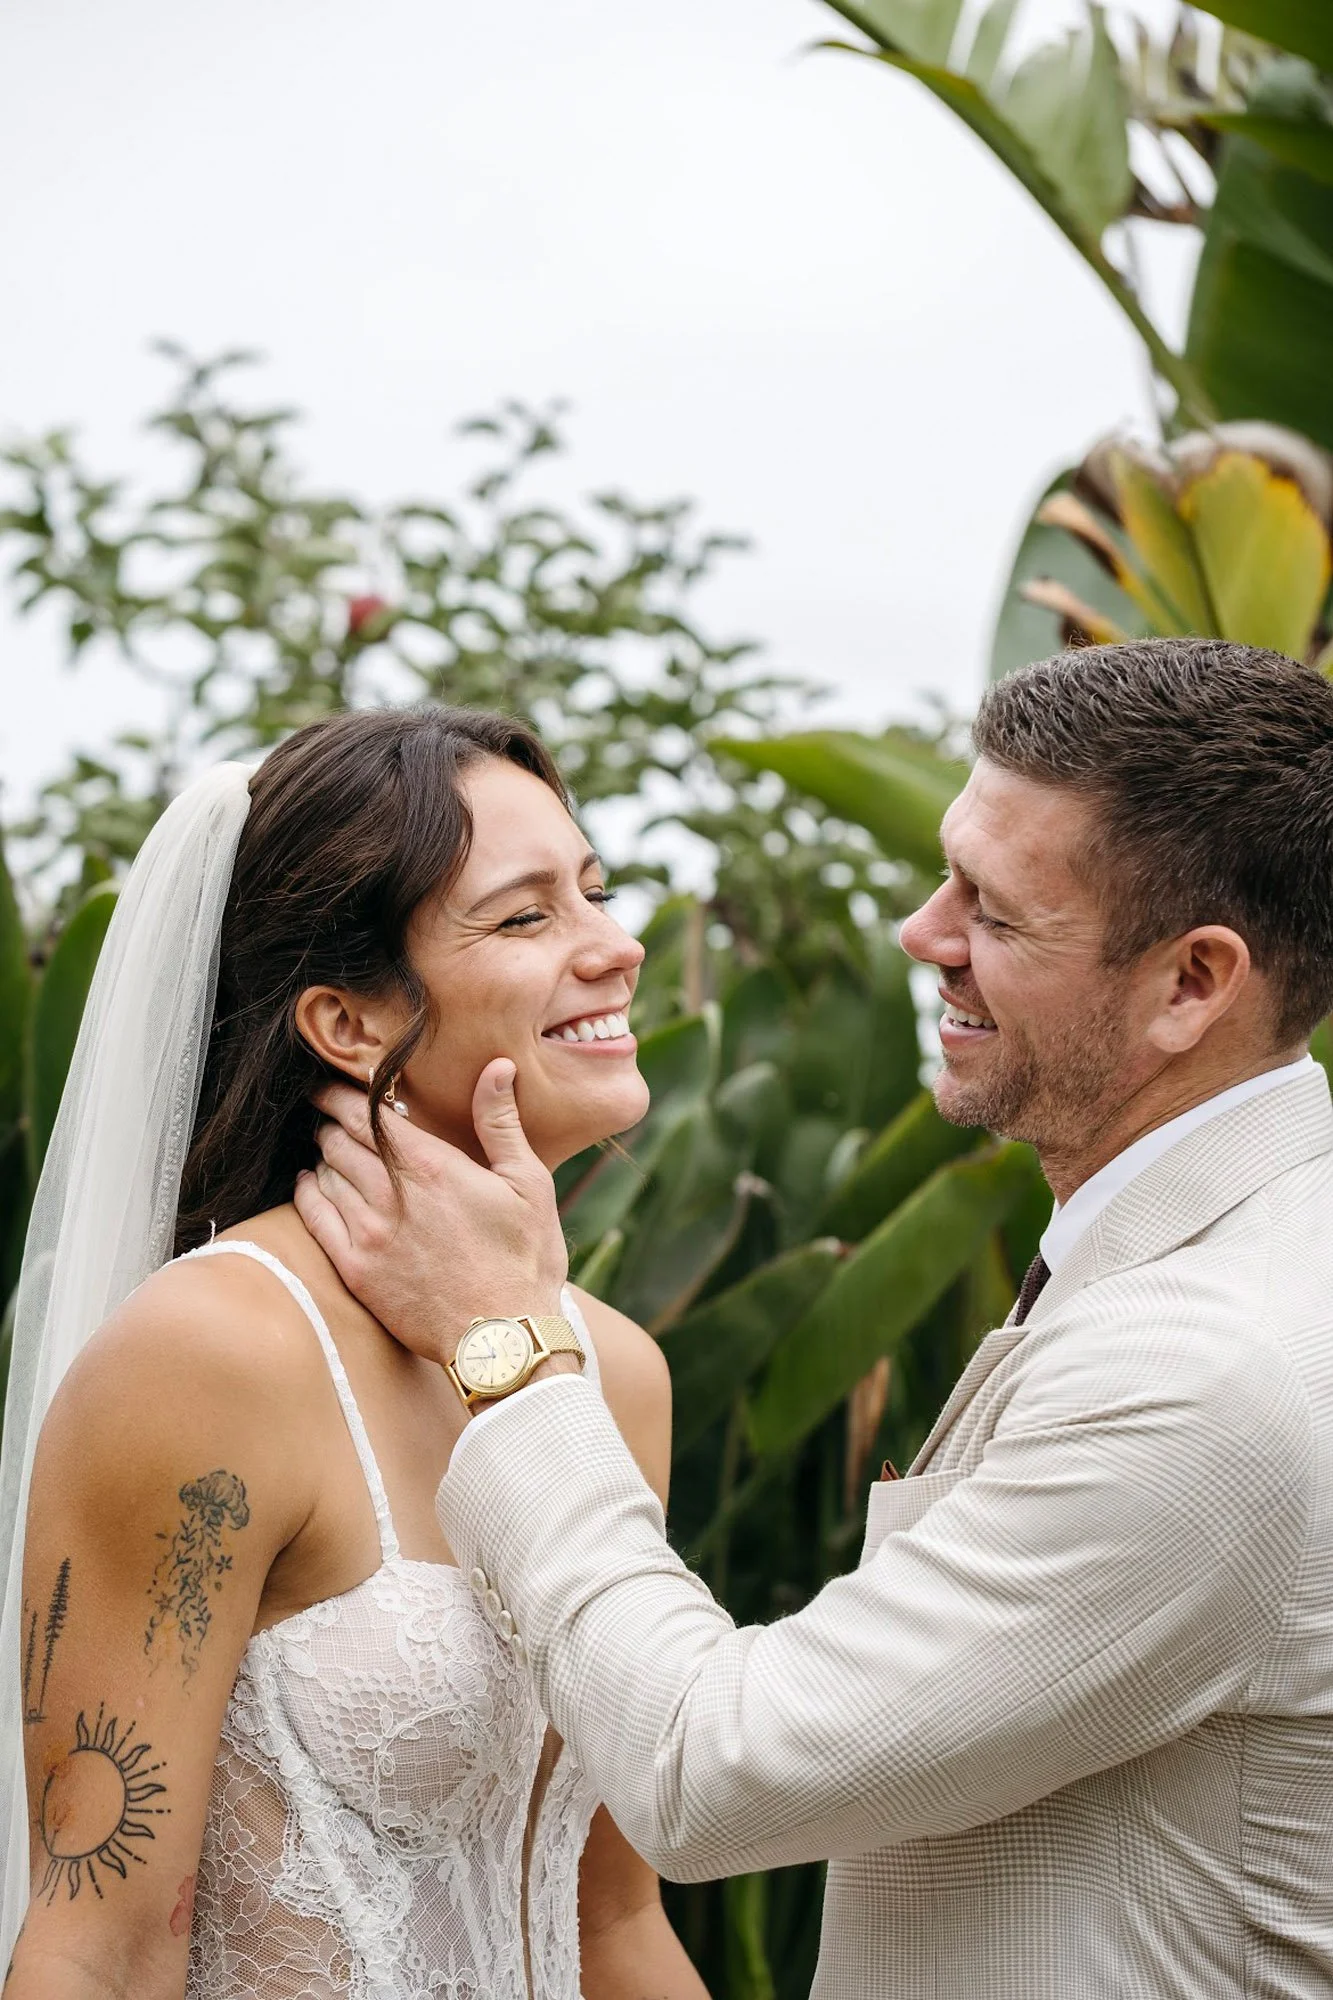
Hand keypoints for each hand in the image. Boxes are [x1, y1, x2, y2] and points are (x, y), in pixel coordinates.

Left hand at [293, 1057, 568, 1367]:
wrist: (503, 1340)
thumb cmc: (525, 1261)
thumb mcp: (528, 1183)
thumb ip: (501, 1122)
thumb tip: (498, 1067)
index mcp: (432, 1168)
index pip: (369, 1114)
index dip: (344, 1095)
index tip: (332, 1085)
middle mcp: (392, 1195)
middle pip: (341, 1141)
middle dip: (331, 1121)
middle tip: (327, 1112)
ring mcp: (369, 1235)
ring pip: (326, 1176)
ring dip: (322, 1155)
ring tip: (325, 1147)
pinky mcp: (357, 1270)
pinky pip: (315, 1219)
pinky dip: (307, 1193)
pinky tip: (309, 1185)